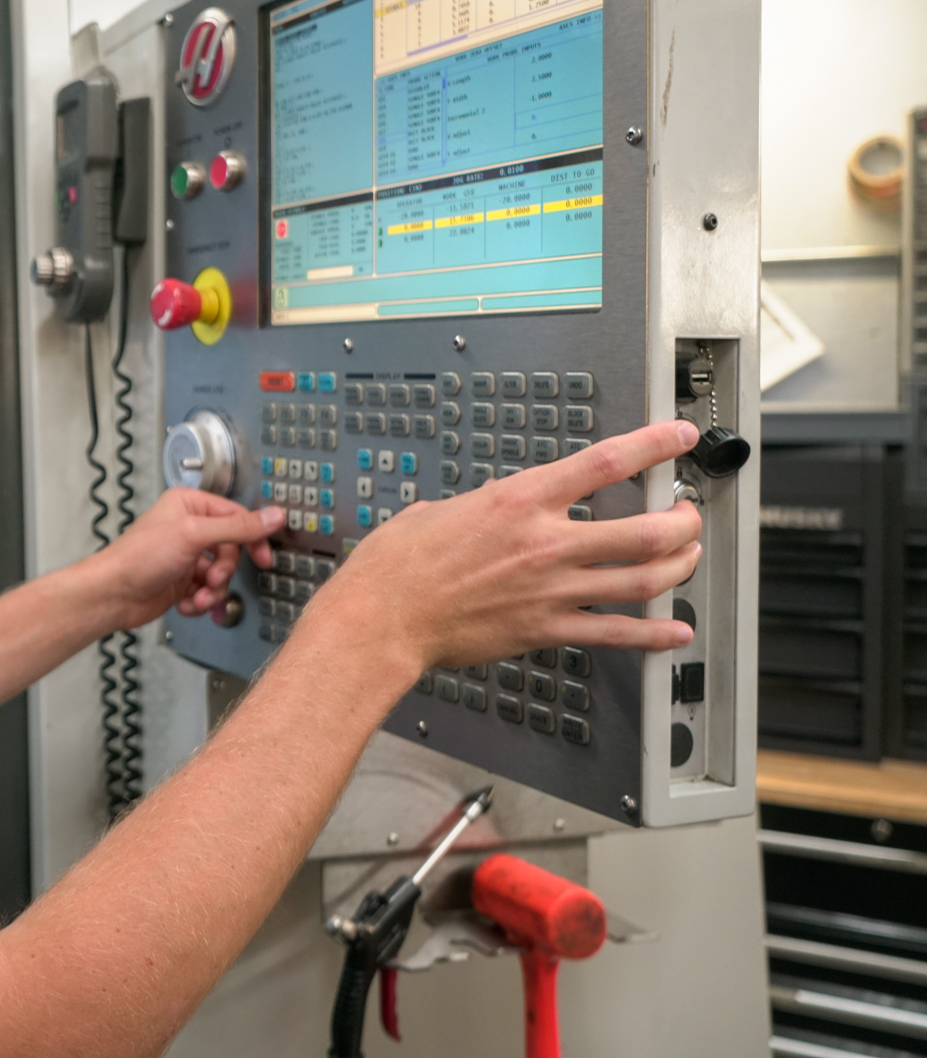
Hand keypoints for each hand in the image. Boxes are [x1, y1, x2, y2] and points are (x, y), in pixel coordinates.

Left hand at [74, 489, 285, 633]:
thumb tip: (274, 516)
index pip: (236, 516)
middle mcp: (188, 528)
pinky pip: (207, 591)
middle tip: (213, 579)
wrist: (113, 595)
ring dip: (213, 590)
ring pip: (221, 574)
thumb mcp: (194, 535)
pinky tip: (185, 604)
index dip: (252, 538)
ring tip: (197, 596)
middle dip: (224, 570)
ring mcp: (185, 556)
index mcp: (190, 505)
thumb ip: (238, 527)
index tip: (262, 557)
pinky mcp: (182, 581)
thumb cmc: (139, 557)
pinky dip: (200, 601)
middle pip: (231, 549)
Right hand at [306, 420, 702, 671]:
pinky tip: (676, 631)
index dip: (653, 445)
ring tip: (688, 559)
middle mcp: (545, 543)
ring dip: (678, 567)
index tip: (678, 435)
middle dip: (682, 521)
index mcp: (519, 501)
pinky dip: (654, 634)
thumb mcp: (437, 511)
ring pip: (643, 578)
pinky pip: (616, 632)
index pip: (605, 463)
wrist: (381, 618)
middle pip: (645, 529)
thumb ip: (479, 507)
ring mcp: (551, 590)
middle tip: (689, 515)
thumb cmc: (396, 567)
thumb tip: (485, 510)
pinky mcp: (545, 628)